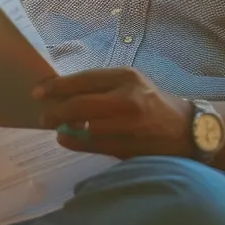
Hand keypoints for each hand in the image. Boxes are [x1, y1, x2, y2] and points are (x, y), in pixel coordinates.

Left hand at [33, 68, 193, 158]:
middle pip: (79, 104)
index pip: (83, 79)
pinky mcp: (127, 146)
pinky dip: (74, 142)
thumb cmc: (152, 103)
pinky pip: (91, 145)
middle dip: (55, 110)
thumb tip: (60, 91)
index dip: (56, 86)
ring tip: (56, 125)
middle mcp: (128, 98)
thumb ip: (100, 85)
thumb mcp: (131, 83)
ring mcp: (128, 124)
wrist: (186, 131)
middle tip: (43, 115)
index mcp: (127, 77)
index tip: (38, 91)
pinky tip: (66, 138)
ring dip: (63, 127)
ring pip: (83, 126)